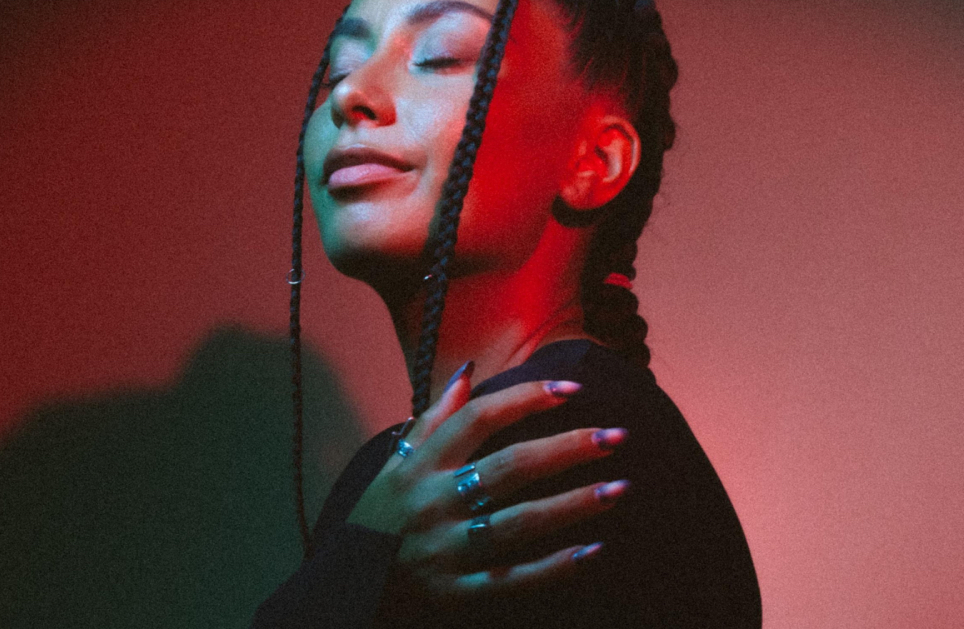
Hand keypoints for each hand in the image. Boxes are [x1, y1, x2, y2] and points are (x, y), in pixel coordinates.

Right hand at [345, 362, 628, 599]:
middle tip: (617, 435)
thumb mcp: (396, 462)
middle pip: (509, 467)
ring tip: (620, 487)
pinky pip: (512, 579)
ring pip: (517, 523)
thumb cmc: (380, 515)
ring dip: (572, 505)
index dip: (527, 399)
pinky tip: (593, 550)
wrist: (344, 586)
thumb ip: (435, 417)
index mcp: (421, 465)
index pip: (479, 419)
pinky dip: (553, 568)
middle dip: (567, 449)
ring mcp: (446, 550)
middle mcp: (434, 503)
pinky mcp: (456, 592)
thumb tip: (469, 371)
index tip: (573, 390)